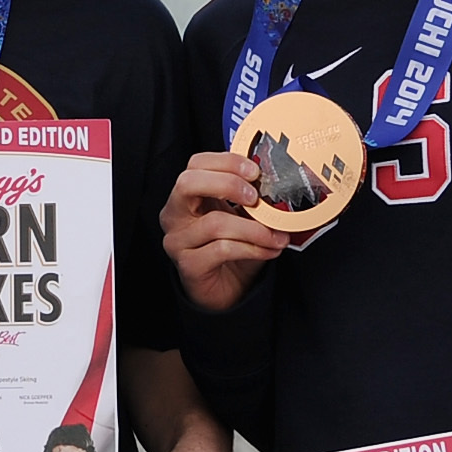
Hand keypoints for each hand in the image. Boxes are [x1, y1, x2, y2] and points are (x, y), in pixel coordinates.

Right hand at [162, 151, 289, 312]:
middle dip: (228, 184)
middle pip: (188, 183)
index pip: (197, 164)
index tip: (254, 171)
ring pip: (215, 223)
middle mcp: (175, 215)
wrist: (225, 288)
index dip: (226, 162)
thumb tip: (276, 184)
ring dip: (254, 229)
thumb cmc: (231, 247)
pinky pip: (223, 250)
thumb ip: (250, 197)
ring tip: (277, 235)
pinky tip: (269, 250)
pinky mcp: (188, 265)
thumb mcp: (240, 215)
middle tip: (256, 197)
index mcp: (187, 195)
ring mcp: (178, 240)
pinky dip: (253, 248)